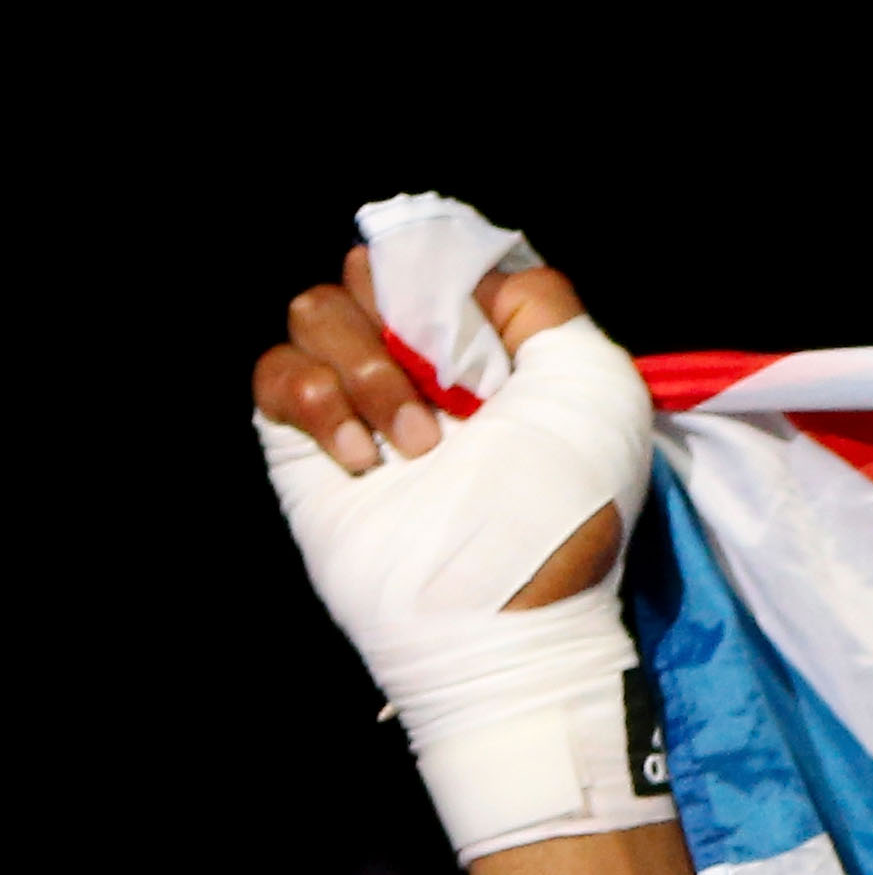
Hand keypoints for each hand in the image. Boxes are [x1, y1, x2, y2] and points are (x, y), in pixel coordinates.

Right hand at [246, 207, 672, 859]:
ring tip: (418, 447)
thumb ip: (543, 304)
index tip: (474, 336)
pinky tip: (363, 459)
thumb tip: (475, 269)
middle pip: (362, 273)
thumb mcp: (596, 386)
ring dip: (366, 368)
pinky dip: (314, 401)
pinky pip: (272, 370)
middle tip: (449, 397)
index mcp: (490, 352)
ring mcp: (360, 405)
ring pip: (313, 310)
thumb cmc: (564, 507)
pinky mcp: (303, 445)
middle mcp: (420, 371)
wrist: (501, 610)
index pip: (431, 264)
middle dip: (401, 319)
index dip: (441, 280)